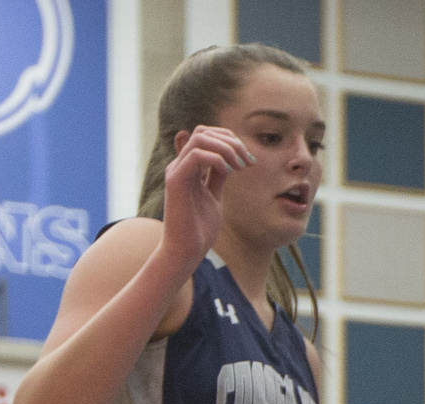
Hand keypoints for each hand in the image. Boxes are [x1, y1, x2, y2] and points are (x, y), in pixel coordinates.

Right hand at [158, 126, 251, 263]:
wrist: (187, 251)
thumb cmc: (200, 229)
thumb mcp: (214, 197)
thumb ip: (218, 177)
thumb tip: (230, 161)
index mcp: (189, 167)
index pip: (206, 135)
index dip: (230, 141)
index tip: (249, 161)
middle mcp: (180, 165)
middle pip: (203, 131)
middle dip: (231, 141)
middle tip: (247, 162)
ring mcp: (176, 171)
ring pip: (199, 138)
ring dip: (226, 148)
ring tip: (239, 167)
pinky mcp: (175, 181)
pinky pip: (195, 155)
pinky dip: (216, 159)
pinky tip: (228, 173)